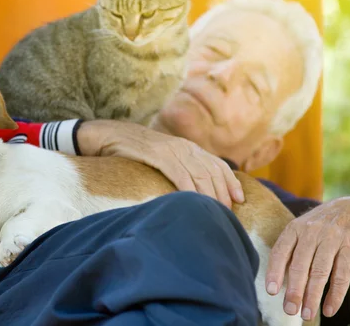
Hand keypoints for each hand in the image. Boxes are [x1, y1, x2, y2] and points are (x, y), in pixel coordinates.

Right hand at [76, 120, 243, 207]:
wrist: (110, 135)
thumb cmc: (134, 150)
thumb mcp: (162, 156)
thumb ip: (178, 166)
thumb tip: (192, 187)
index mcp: (187, 147)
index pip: (217, 164)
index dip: (231, 181)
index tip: (240, 199)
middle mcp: (184, 147)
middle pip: (212, 172)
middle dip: (223, 194)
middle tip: (228, 214)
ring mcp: (172, 150)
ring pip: (200, 175)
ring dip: (210, 195)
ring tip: (216, 212)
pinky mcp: (159, 155)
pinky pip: (180, 175)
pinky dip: (190, 190)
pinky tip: (194, 202)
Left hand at [266, 197, 349, 320]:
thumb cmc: (323, 224)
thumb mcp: (303, 228)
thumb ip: (292, 249)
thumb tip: (280, 278)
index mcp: (295, 228)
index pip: (281, 251)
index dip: (275, 271)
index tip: (271, 291)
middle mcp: (312, 232)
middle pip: (300, 265)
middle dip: (294, 290)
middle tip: (289, 310)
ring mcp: (332, 239)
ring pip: (320, 272)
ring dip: (312, 295)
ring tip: (306, 313)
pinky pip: (342, 274)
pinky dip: (335, 294)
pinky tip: (329, 308)